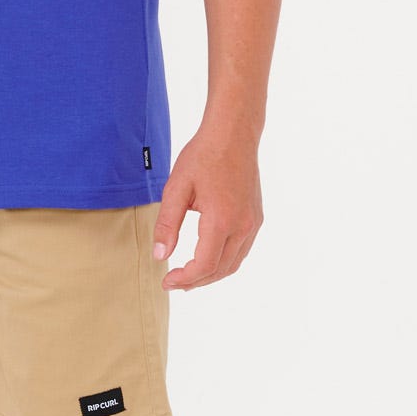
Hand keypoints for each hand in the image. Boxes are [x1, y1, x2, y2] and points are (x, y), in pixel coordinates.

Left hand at [152, 127, 262, 290]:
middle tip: (173, 281)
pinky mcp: (256, 217)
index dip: (185, 279)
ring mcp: (253, 223)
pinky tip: (208, 256)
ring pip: (234, 263)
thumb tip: (160, 256)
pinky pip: (242, 250)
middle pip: (221, 270)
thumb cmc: (202, 156)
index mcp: (222, 219)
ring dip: (211, 274)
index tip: (166, 280)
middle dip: (196, 281)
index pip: (205, 265)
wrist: (232, 134)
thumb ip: (167, 224)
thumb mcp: (176, 187)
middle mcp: (243, 226)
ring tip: (188, 274)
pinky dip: (224, 261)